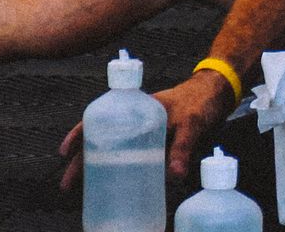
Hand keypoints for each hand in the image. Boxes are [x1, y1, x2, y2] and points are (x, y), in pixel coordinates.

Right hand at [59, 71, 234, 192]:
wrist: (219, 93)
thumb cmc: (202, 101)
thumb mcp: (192, 123)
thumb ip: (182, 148)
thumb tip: (173, 176)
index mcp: (138, 108)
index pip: (100, 116)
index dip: (79, 133)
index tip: (65, 153)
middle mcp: (136, 120)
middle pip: (100, 139)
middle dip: (81, 161)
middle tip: (68, 185)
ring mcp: (144, 132)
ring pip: (112, 150)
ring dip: (97, 168)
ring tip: (84, 190)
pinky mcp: (154, 143)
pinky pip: (130, 157)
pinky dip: (119, 170)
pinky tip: (114, 186)